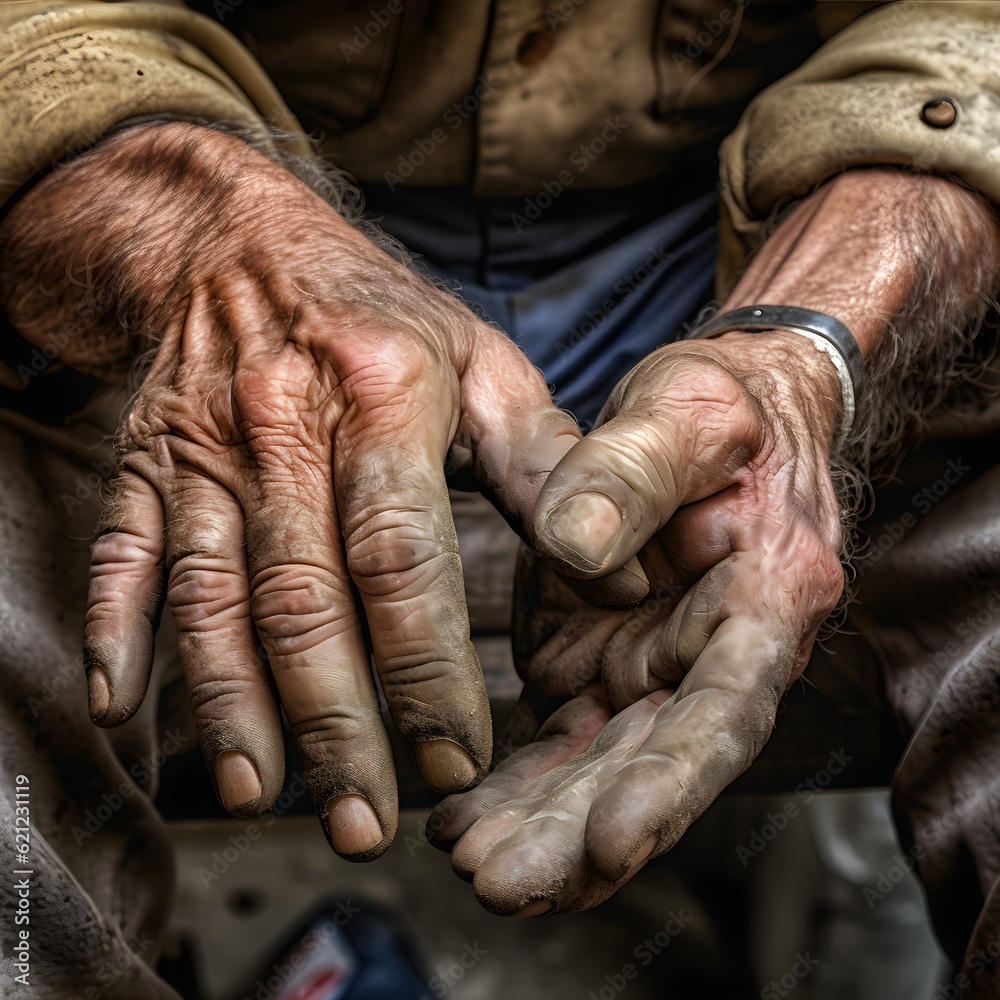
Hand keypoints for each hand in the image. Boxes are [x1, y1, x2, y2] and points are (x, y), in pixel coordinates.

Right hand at [0, 122, 579, 857]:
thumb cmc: (382, 318)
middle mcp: (283, 427)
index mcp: (384, 399)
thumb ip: (549, 468)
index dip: (427, 667)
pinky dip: (117, 630)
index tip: (455, 757)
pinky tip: (121, 709)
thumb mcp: (482, 366)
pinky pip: (120, 551)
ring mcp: (202, 447)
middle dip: (336, 723)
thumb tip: (621, 576)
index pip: (403, 555)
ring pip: (211, 593)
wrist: (241, 243)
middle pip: (303, 598)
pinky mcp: (144, 460)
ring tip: (263, 794)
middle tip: (366, 825)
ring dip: (231, 704)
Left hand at [429, 331, 845, 911]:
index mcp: (766, 594)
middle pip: (656, 762)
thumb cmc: (722, 407)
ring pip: (604, 767)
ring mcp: (655, 663)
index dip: (674, 781)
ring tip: (470, 861)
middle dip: (583, 832)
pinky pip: (565, 739)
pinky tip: (468, 818)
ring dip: (543, 826)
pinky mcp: (604, 660)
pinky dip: (521, 786)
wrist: (717, 414)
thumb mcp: (685, 411)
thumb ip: (631, 470)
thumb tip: (569, 542)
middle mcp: (715, 650)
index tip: (612, 842)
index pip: (726, 707)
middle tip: (501, 879)